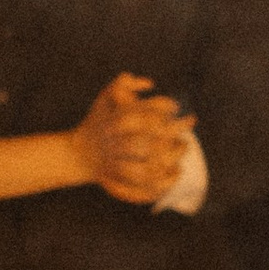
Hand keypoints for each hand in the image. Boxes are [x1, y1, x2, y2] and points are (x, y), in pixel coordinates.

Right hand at [75, 72, 193, 203]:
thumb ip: (124, 82)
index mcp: (113, 122)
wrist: (80, 154)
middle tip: (188, 123)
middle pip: (150, 142)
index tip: (175, 106)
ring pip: (149, 167)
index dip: (165, 108)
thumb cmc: (100, 120)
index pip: (144, 114)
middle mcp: (116, 145)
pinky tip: (176, 171)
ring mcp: (118, 165)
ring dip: (172, 157)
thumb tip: (149, 84)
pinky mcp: (122, 182)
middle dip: (174, 133)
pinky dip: (165, 182)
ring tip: (183, 146)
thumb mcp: (105, 96)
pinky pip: (146, 187)